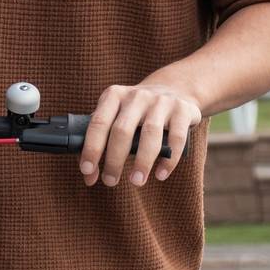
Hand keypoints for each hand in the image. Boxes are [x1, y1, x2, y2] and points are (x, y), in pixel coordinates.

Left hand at [78, 80, 201, 187]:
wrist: (175, 88)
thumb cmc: (137, 112)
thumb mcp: (116, 116)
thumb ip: (100, 141)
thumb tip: (89, 176)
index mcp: (114, 95)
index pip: (98, 122)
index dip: (91, 148)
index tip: (87, 171)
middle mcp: (137, 96)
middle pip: (122, 130)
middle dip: (114, 160)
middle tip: (110, 181)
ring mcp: (161, 101)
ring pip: (150, 133)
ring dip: (142, 161)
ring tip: (136, 182)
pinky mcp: (183, 110)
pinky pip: (176, 138)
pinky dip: (169, 160)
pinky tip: (160, 174)